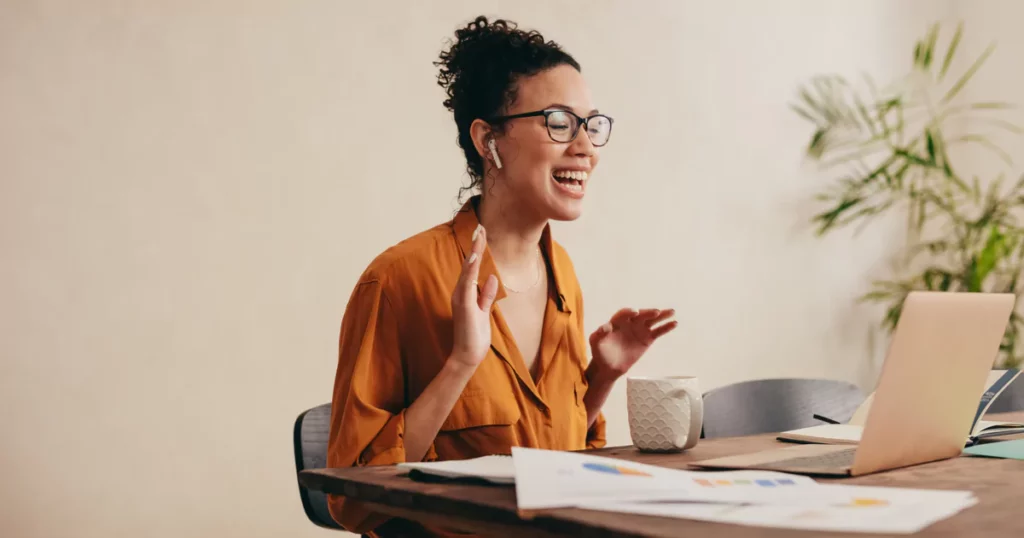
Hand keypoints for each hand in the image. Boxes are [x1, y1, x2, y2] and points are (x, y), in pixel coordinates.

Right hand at [449, 224, 499, 367]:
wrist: (467, 354)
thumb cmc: (475, 335)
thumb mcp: (484, 311)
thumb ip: (487, 295)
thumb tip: (493, 278)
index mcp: (466, 292)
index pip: (473, 267)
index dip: (478, 250)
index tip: (482, 234)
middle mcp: (460, 292)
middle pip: (469, 264)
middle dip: (475, 245)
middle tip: (481, 226)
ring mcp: (461, 297)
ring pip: (468, 270)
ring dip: (474, 252)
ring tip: (479, 235)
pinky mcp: (464, 305)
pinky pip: (467, 284)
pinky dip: (470, 270)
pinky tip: (474, 258)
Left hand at [589, 308, 677, 378]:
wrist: (609, 367)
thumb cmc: (600, 353)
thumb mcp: (595, 343)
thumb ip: (598, 334)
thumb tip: (605, 327)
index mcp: (617, 321)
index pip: (624, 314)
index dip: (629, 312)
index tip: (635, 312)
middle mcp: (630, 322)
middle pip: (641, 315)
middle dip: (648, 312)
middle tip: (657, 312)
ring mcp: (640, 330)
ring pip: (652, 320)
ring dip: (662, 315)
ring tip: (672, 311)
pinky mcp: (647, 339)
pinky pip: (658, 331)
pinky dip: (666, 327)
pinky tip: (674, 323)